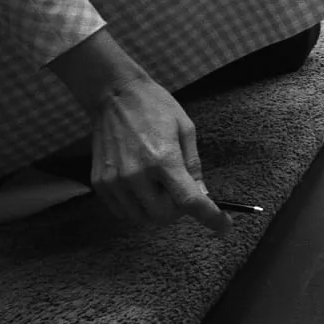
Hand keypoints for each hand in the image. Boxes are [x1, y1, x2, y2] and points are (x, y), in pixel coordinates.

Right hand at [88, 78, 230, 231]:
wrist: (115, 96)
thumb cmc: (156, 108)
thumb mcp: (185, 129)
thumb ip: (193, 166)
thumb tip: (202, 195)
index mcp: (163, 159)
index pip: (189, 201)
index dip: (210, 217)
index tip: (224, 227)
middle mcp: (136, 175)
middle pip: (164, 216)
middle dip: (179, 210)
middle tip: (182, 191)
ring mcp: (114, 181)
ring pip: (142, 218)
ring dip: (157, 209)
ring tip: (160, 184)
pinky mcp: (100, 183)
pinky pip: (122, 211)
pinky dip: (137, 206)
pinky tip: (143, 186)